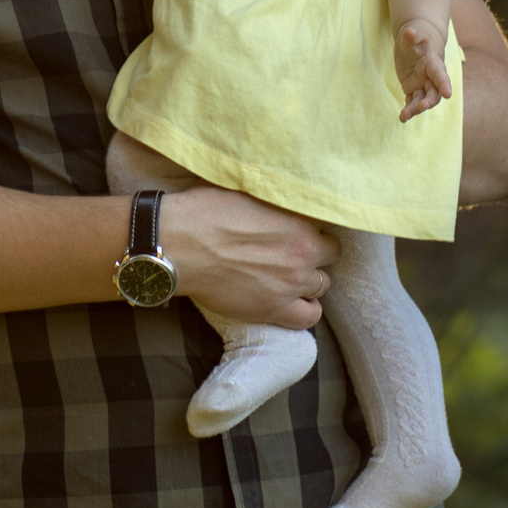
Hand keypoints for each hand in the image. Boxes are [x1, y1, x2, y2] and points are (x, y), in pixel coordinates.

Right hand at [159, 187, 337, 328]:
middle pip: (328, 256)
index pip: (327, 225)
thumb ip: (272, 200)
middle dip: (314, 253)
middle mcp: (303, 254)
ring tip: (289, 276)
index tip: (298, 229)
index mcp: (299, 220)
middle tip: (292, 252)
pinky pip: (309, 317)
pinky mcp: (274, 309)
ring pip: (322, 286)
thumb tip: (276, 195)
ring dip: (308, 280)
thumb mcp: (245, 191)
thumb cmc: (205, 212)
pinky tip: (292, 302)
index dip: (311, 227)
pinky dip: (305, 310)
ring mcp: (291, 284)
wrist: (179, 246)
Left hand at [397, 14, 452, 120]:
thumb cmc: (418, 35)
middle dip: (430, 101)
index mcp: (433, 62)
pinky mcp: (412, 88)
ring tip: (404, 116)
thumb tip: (410, 32)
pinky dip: (408, 109)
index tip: (448, 94)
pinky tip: (402, 117)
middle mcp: (431, 76)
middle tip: (422, 106)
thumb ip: (411, 35)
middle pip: (434, 92)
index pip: (440, 73)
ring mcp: (422, 84)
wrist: (418, 40)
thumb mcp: (414, 33)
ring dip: (415, 108)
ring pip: (422, 99)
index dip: (444, 83)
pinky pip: (411, 101)